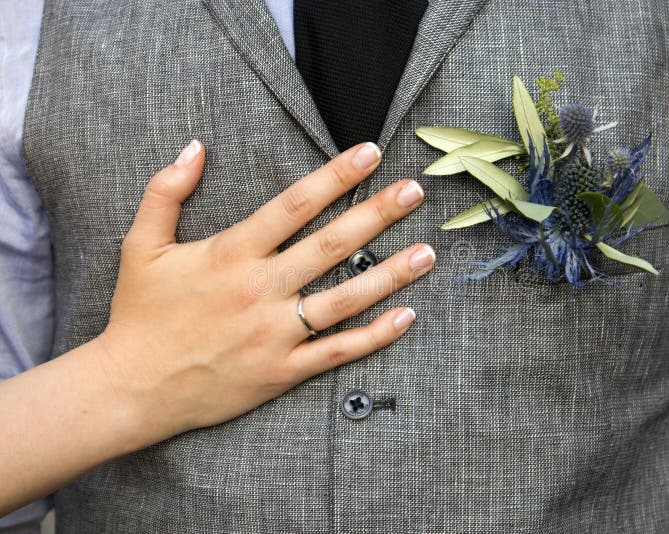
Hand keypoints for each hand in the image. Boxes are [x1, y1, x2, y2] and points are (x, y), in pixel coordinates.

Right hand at [99, 139, 432, 438]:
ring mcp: (275, 333)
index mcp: (231, 254)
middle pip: (330, 245)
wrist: (133, 388)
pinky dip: (374, 336)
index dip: (336, 175)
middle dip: (377, 214)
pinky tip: (405, 317)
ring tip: (427, 252)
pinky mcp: (282, 370)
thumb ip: (166, 191)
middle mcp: (260, 289)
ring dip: (390, 274)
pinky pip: (337, 351)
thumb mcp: (141, 246)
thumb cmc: (140, 314)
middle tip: (414, 192)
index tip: (371, 153)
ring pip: (345, 299)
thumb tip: (195, 146)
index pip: (294, 205)